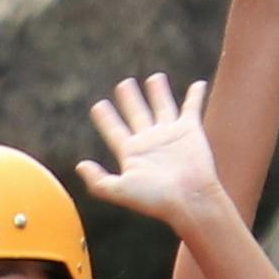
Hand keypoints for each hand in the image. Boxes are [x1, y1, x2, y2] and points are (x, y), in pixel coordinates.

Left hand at [74, 72, 231, 242]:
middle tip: (124, 84)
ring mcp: (170, 134)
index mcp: (131, 153)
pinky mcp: (190, 130)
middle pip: (137, 113)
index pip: (114, 130)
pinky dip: (196, 95)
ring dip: (158, 92)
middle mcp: (149, 141)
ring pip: (162, 106)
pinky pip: (192, 107)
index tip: (99, 106)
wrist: (188, 200)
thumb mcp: (119, 191)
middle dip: (130, 99)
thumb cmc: (155, 198)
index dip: (105, 118)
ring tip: (154, 78)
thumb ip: (98, 181)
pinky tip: (198, 84)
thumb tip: (79, 166)